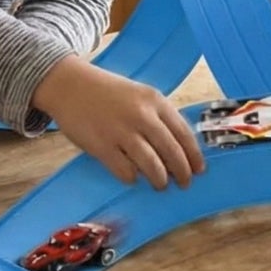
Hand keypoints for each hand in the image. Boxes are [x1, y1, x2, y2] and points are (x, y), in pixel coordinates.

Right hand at [33, 55, 204, 190]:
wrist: (71, 85)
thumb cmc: (107, 92)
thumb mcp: (140, 95)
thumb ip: (158, 116)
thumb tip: (178, 148)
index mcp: (155, 101)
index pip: (184, 133)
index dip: (194, 155)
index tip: (199, 169)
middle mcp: (142, 116)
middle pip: (172, 152)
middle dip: (182, 172)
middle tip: (184, 183)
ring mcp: (122, 132)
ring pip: (152, 166)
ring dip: (160, 180)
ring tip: (160, 185)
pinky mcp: (102, 146)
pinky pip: (126, 172)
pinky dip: (133, 178)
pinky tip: (133, 177)